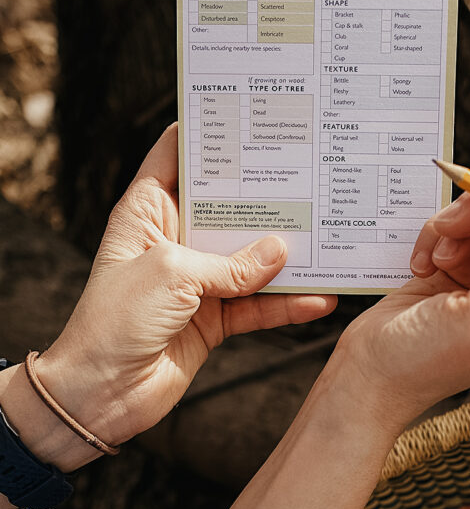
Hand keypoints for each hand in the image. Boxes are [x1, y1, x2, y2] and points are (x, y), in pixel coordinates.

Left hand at [30, 124, 335, 457]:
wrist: (101, 393)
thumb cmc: (114, 321)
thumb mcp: (171, 274)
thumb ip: (230, 262)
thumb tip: (280, 250)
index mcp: (149, 212)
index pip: (179, 156)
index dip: (212, 134)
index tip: (254, 115)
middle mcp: (175, 240)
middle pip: (229, 208)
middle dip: (268, 196)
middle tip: (312, 175)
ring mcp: (197, 280)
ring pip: (252, 259)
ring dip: (288, 256)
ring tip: (329, 239)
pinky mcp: (215, 318)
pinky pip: (259, 306)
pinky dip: (287, 305)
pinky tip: (318, 299)